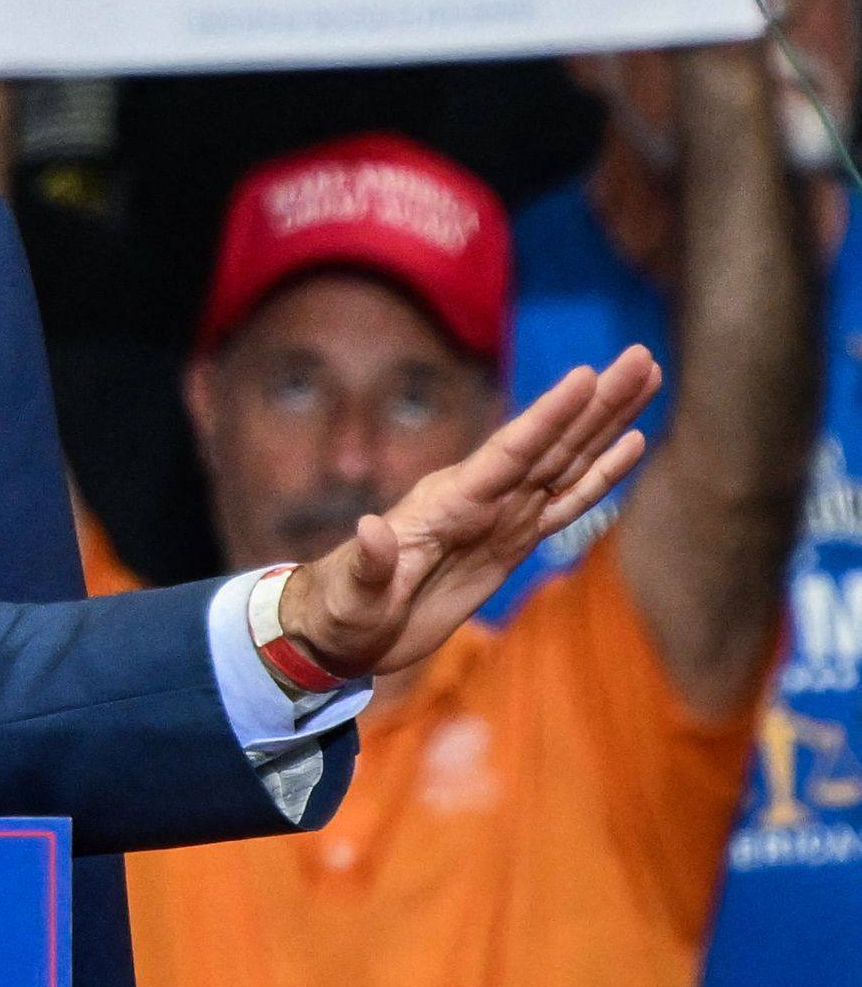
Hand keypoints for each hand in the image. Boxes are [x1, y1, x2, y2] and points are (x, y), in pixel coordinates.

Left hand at [276, 348, 661, 677]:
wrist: (341, 630)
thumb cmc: (340, 610)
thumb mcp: (350, 594)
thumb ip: (367, 565)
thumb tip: (369, 529)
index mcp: (447, 503)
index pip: (508, 452)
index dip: (548, 417)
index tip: (587, 375)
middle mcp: (480, 498)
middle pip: (551, 443)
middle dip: (598, 403)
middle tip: (642, 356)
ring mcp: (499, 516)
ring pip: (566, 461)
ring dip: (608, 423)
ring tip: (647, 377)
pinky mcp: (510, 542)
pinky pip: (565, 503)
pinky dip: (601, 476)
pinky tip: (632, 444)